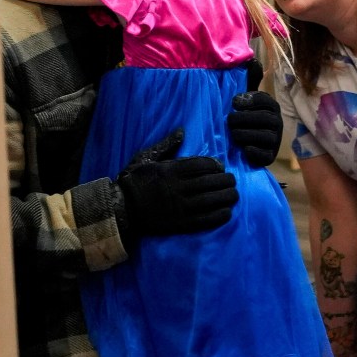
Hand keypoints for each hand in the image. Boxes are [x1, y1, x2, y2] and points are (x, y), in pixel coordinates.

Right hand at [117, 131, 235, 237]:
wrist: (122, 209)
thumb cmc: (134, 181)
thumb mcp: (146, 158)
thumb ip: (166, 145)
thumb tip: (182, 131)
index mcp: (170, 170)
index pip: (201, 165)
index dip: (215, 165)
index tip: (221, 167)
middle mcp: (177, 188)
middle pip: (210, 182)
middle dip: (226, 181)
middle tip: (232, 180)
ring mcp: (179, 207)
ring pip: (210, 200)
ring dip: (226, 197)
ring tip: (233, 194)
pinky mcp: (180, 224)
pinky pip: (205, 219)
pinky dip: (219, 215)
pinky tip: (227, 212)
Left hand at [226, 90, 283, 168]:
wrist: (252, 146)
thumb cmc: (246, 122)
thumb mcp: (246, 107)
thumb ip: (243, 100)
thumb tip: (236, 99)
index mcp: (272, 108)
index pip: (264, 100)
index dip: (250, 100)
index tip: (234, 103)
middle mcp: (277, 123)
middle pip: (264, 118)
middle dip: (244, 118)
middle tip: (230, 120)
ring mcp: (275, 140)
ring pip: (265, 137)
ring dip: (246, 134)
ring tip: (234, 133)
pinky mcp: (270, 157)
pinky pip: (265, 155)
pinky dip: (255, 152)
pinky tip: (245, 149)